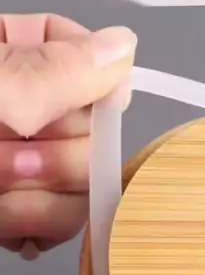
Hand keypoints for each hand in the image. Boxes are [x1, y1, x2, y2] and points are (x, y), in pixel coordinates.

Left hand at [0, 14, 136, 256]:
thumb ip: (52, 73)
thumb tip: (123, 48)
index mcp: (10, 55)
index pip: (83, 51)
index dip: (95, 86)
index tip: (78, 107)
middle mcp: (23, 105)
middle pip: (94, 129)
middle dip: (56, 156)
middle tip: (4, 155)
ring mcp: (23, 160)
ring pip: (83, 184)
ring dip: (39, 197)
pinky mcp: (17, 209)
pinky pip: (58, 223)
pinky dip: (29, 226)